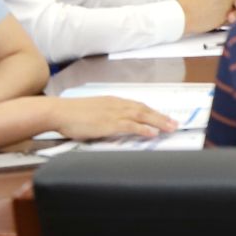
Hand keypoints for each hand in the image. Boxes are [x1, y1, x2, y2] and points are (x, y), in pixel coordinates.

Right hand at [48, 96, 176, 141]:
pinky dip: (143, 128)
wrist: (59, 112)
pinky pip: (130, 125)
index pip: (138, 106)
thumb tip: (114, 124)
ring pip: (141, 116)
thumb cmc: (72, 114)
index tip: (164, 117)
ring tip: (171, 128)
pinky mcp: (108, 123)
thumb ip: (106, 116)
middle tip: (176, 124)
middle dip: (161, 117)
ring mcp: (113, 113)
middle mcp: (117, 105)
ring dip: (158, 122)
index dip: (153, 112)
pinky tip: (152, 133)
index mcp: (113, 102)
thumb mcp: (93, 112)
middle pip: (144, 109)